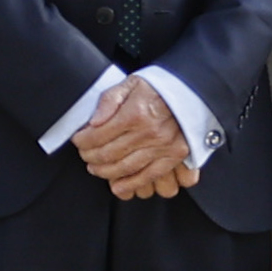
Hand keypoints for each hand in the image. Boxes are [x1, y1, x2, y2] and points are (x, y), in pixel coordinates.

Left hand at [74, 76, 197, 199]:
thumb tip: (93, 122)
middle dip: (90, 158)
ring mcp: (164, 147)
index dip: (82, 141)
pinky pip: (150, 176)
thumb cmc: (160, 87)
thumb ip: (109, 100)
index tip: (78, 140)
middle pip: (109, 154)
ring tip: (96, 169)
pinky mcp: (176, 157)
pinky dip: (132, 184)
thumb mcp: (130, 83)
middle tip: (85, 156)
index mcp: (135, 114)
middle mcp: (150, 133)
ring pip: (126, 168)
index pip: (98, 135)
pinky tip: (118, 186)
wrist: (193, 91)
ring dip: (106, 172)